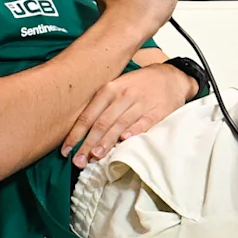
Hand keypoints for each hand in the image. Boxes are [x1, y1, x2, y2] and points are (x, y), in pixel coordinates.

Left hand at [61, 64, 193, 169]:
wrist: (171, 76)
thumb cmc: (139, 85)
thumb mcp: (117, 88)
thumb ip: (101, 107)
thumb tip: (82, 134)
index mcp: (109, 90)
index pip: (88, 115)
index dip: (76, 134)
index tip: (66, 151)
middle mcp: (123, 95)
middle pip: (102, 122)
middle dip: (88, 143)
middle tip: (79, 160)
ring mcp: (141, 102)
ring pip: (120, 123)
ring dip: (107, 141)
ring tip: (96, 155)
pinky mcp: (158, 110)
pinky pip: (144, 121)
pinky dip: (135, 130)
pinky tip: (125, 139)